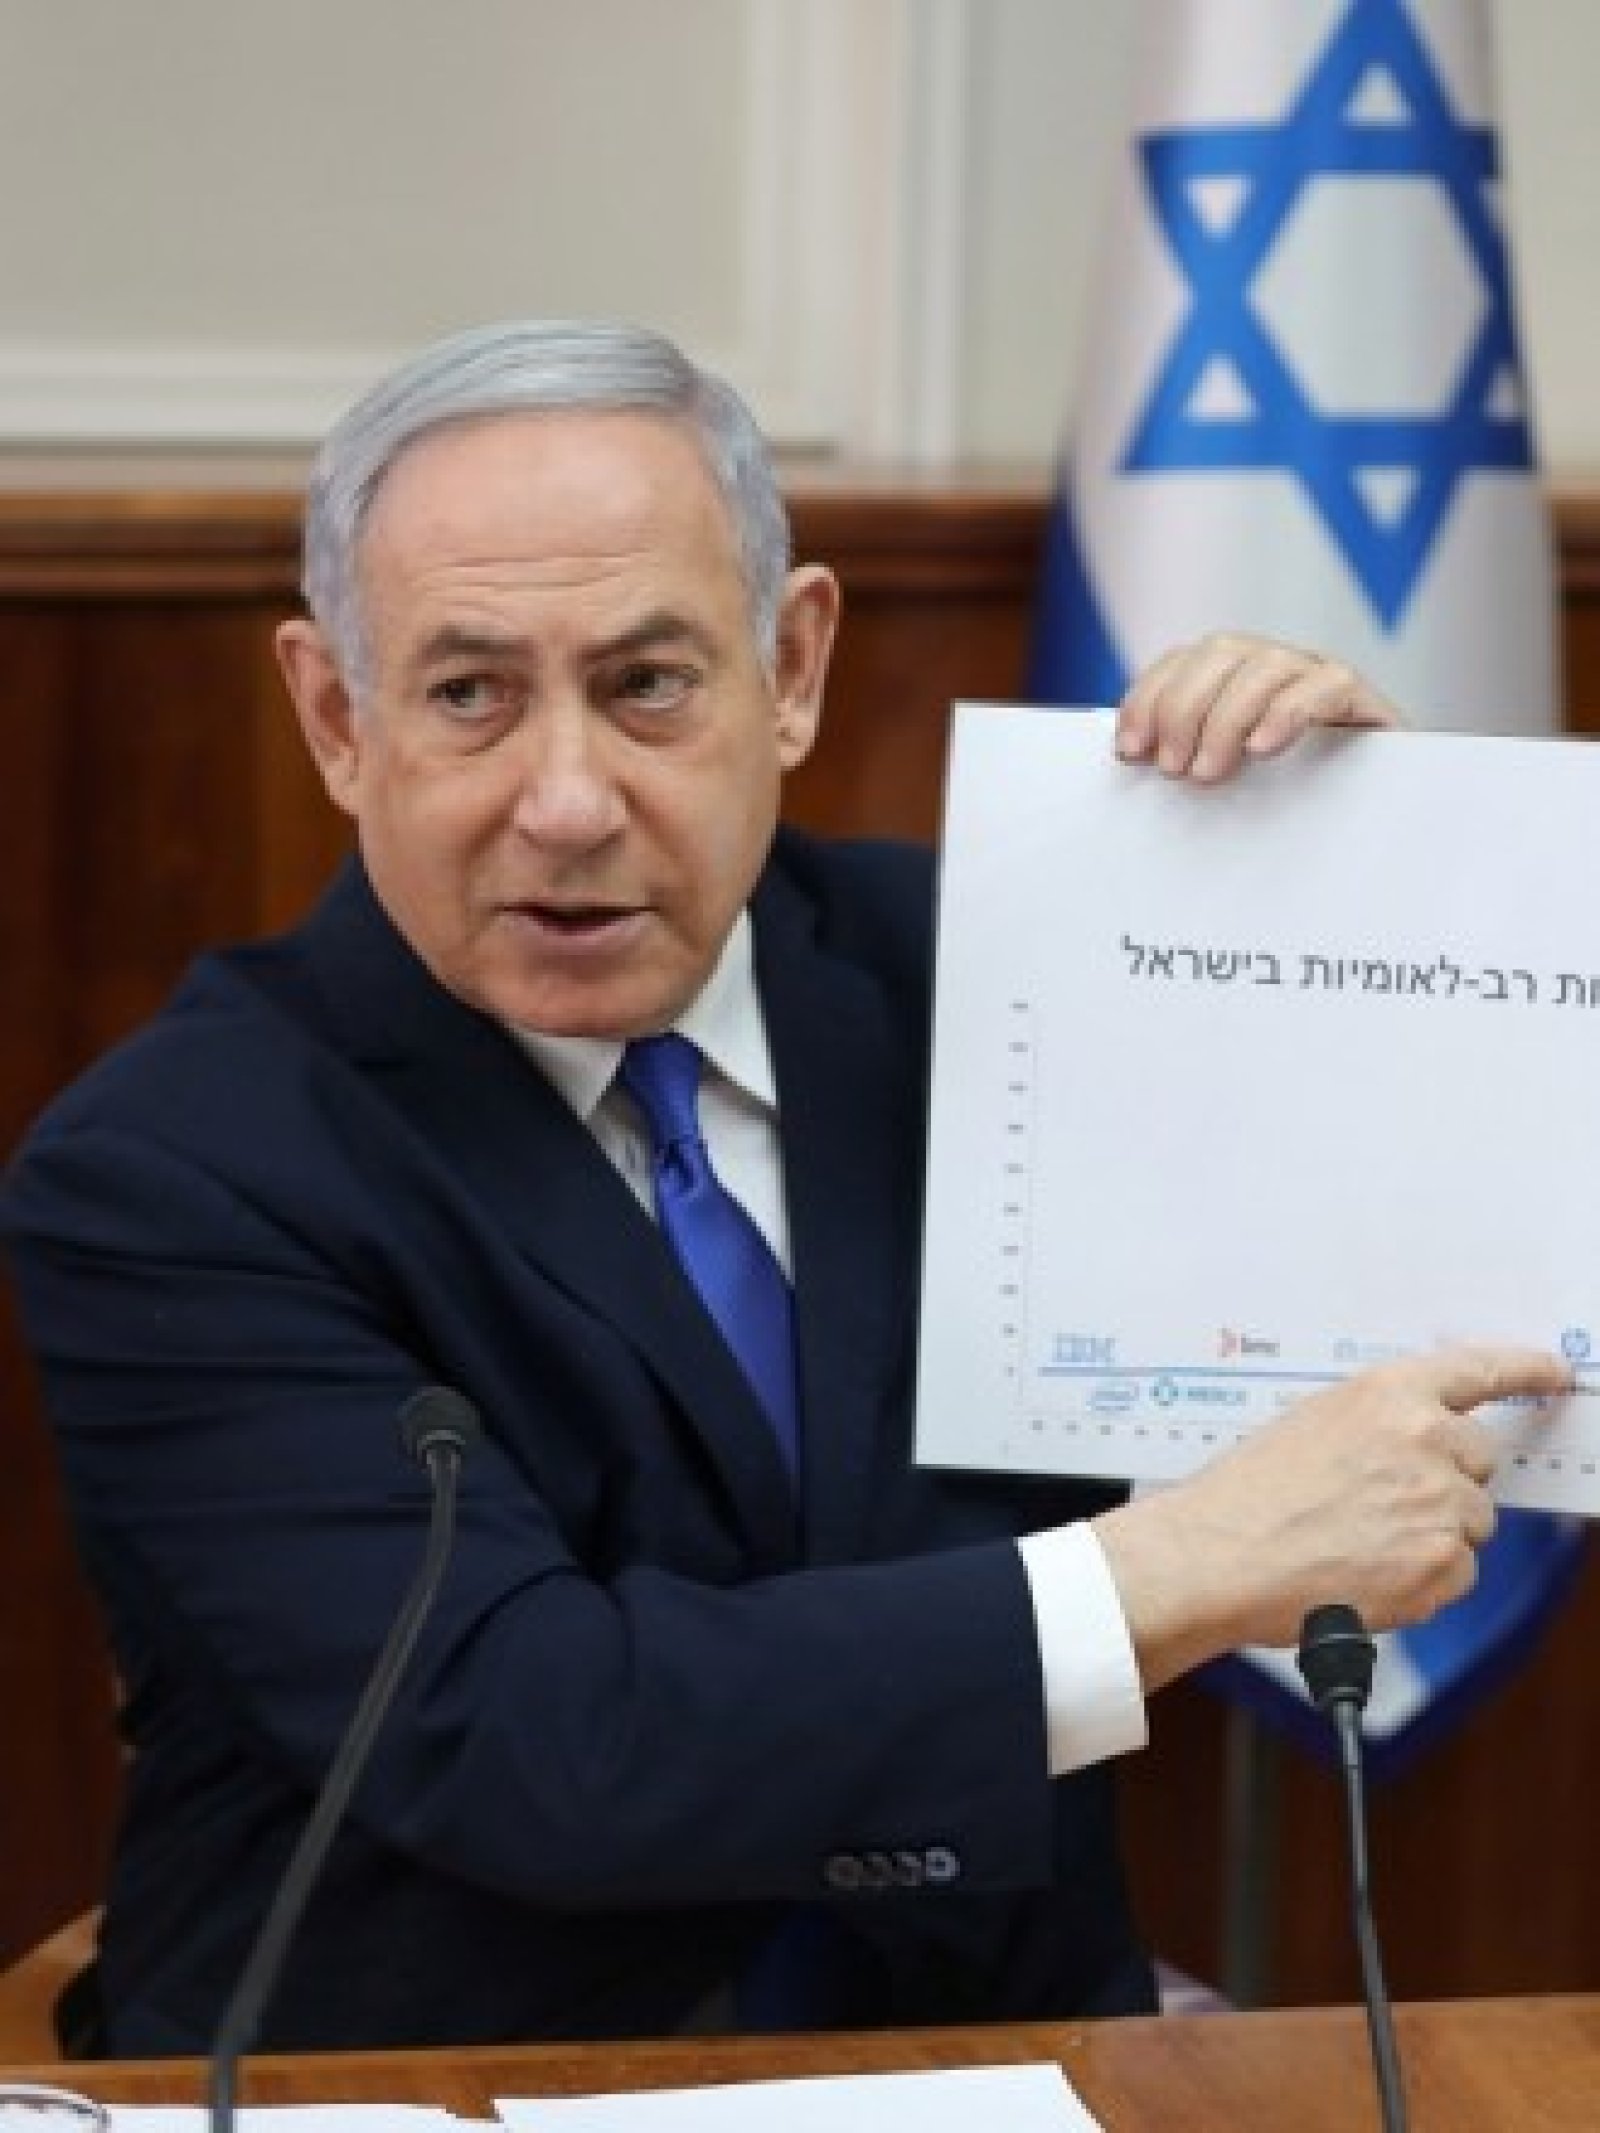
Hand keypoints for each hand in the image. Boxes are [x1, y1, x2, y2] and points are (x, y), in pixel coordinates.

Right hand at [1093, 1344, 1571, 1691]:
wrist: (1219, 1558)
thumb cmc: (1248, 1496)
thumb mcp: (1310, 1423)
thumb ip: (1378, 1422)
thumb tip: (1420, 1439)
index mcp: (1388, 1394)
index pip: (1479, 1368)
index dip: (1524, 1369)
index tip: (1552, 1373)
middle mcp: (1424, 1440)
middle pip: (1479, 1459)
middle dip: (1448, 1480)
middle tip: (1388, 1502)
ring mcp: (1438, 1503)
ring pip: (1472, 1521)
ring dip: (1433, 1534)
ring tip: (1363, 1543)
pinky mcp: (1441, 1563)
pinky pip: (1459, 1572)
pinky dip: (1425, 1580)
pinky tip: (1370, 1574)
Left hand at [1115, 630, 1399, 783]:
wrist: (1382, 821)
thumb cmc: (1291, 807)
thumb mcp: (1228, 783)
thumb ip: (1187, 761)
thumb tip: (1130, 758)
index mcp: (1235, 678)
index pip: (1183, 661)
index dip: (1148, 698)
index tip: (1129, 751)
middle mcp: (1276, 667)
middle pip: (1219, 653)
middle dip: (1183, 710)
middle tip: (1173, 769)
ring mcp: (1318, 677)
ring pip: (1266, 666)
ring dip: (1226, 718)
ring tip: (1208, 772)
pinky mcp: (1362, 701)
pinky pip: (1327, 685)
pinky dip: (1288, 712)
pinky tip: (1263, 749)